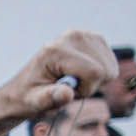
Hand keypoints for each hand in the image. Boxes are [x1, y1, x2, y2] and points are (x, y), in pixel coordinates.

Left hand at [0, 30, 115, 135]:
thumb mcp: (34, 101)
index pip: (94, 72)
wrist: (24, 86)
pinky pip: (111, 62)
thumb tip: (67, 93)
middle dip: (91, 85)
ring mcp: (85, 34)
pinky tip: (80, 74)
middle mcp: (72, 36)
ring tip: (73, 80)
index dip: (86, 89)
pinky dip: (100, 73)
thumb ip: (50, 98)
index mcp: (56, 50)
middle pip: (105, 69)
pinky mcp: (94, 38)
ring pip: (111, 66)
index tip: (67, 92)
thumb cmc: (28, 96)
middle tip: (68, 86)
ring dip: (96, 79)